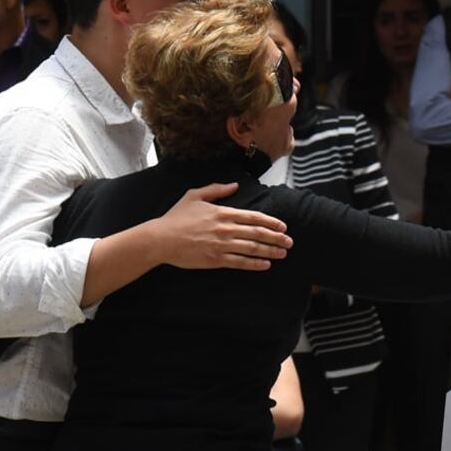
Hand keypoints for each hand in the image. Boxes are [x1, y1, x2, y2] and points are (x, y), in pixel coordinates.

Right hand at [151, 182, 292, 270]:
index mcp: (223, 213)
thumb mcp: (195, 196)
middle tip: (289, 241)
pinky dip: (254, 264)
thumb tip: (235, 185)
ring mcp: (221, 245)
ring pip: (252, 248)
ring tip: (282, 253)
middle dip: (276, 238)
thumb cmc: (176, 217)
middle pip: (258, 233)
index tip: (283, 226)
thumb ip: (216, 190)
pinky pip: (240, 262)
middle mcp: (226, 229)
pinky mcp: (215, 259)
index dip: (271, 222)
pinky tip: (265, 264)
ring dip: (270, 251)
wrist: (160, 239)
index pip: (254, 217)